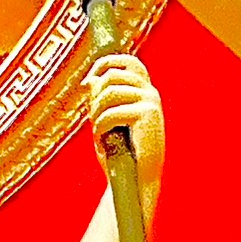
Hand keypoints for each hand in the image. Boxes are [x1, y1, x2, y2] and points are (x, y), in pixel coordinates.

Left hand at [84, 54, 165, 203]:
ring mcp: (151, 102)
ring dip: (97, 112)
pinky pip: (111, 111)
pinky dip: (101, 126)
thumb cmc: (120, 152)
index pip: (128, 62)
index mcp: (143, 91)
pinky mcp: (148, 114)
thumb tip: (89, 79)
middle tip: (94, 119)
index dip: (106, 63)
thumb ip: (99, 99)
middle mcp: (150, 93)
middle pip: (112, 74)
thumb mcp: (105, 120)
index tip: (89, 80)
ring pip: (109, 91)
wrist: (134, 179)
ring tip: (99, 130)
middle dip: (95, 96)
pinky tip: (104, 140)